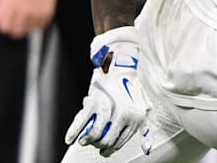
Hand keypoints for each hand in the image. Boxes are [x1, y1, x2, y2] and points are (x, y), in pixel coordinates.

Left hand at [0, 0, 57, 37]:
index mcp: (8, 7)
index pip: (4, 28)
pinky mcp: (45, 14)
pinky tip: (36, 12)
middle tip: (19, 23)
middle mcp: (21, 12)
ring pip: (28, 31)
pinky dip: (38, 22)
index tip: (8, 25)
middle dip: (16, 29)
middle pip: (16, 32)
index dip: (5, 27)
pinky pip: (40, 27)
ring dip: (27, 25)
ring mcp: (34, 14)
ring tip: (28, 14)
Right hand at [65, 26, 151, 156]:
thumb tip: (146, 149)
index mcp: (134, 118)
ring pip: (94, 135)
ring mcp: (106, 108)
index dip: (111, 149)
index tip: (105, 150)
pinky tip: (70, 139)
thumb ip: (145, 129)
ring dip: (87, 140)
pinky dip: (73, 132)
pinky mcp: (93, 102)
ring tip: (85, 140)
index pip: (120, 142)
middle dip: (99, 145)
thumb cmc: (132, 89)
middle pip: (106, 141)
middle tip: (96, 144)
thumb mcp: (144, 109)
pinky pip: (80, 122)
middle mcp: (121, 114)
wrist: (121, 67)